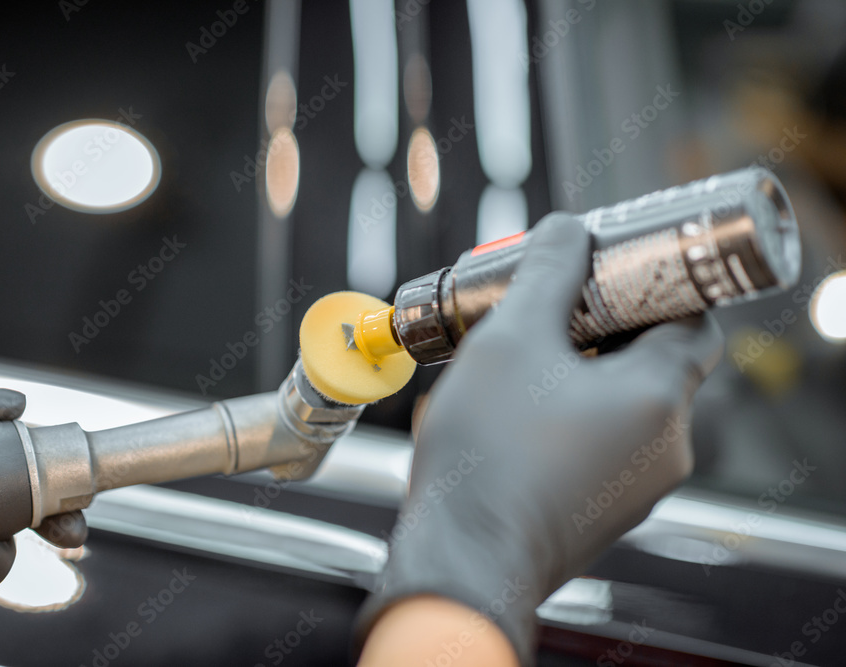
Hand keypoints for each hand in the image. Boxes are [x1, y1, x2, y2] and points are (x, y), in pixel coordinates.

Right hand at [356, 213, 723, 664]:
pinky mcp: (607, 510)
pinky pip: (607, 444)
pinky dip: (577, 415)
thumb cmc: (487, 454)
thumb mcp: (510, 339)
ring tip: (529, 356)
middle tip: (557, 304)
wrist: (463, 557)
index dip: (656, 283)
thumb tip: (566, 230)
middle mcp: (666, 446)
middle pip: (658, 360)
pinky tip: (523, 410)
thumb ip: (545, 273)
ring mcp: (639, 486)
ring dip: (589, 371)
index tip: (613, 268)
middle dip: (609, 324)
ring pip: (629, 404)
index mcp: (659, 398)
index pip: (693, 318)